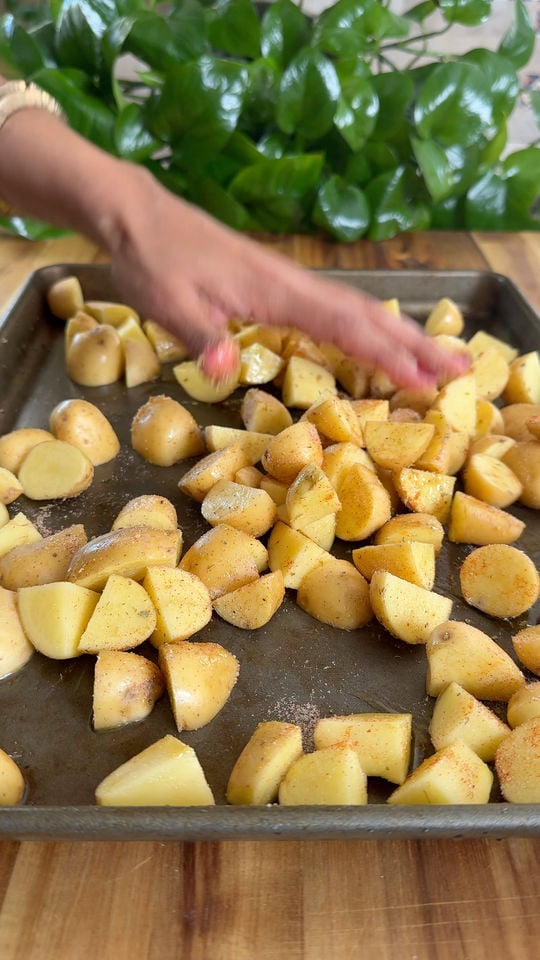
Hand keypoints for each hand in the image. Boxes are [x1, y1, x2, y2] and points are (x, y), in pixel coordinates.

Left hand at [109, 170, 467, 387]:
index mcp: (273, 290)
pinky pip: (332, 308)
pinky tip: (374, 337)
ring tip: (436, 357)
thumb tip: (225, 368)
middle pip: (364, 315)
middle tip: (459, 370)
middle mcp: (290, 283)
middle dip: (412, 344)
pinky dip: (364, 326)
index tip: (423, 379)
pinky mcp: (275, 284)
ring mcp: (286, 282)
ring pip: (354, 309)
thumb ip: (202, 333)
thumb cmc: (153, 259)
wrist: (138, 216)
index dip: (384, 354)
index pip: (341, 326)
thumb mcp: (167, 302)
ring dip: (397, 334)